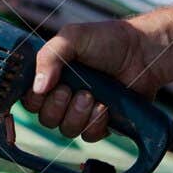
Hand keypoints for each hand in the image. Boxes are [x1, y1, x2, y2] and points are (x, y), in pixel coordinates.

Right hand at [21, 18, 162, 141]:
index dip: (34, 98)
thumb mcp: (73, 37)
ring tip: (91, 96)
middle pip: (45, 118)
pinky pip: (89, 136)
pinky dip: (95, 123)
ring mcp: (82, 110)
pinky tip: (104, 107)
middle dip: (57, 106)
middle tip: (71, 90)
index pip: (29, 98)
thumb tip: (37, 87)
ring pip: (66, 129)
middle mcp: (63, 94)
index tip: (48, 87)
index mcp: (51, 75)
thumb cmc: (108, 40)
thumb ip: (49, 56)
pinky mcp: (101, 122)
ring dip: (77, 114)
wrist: (143, 53)